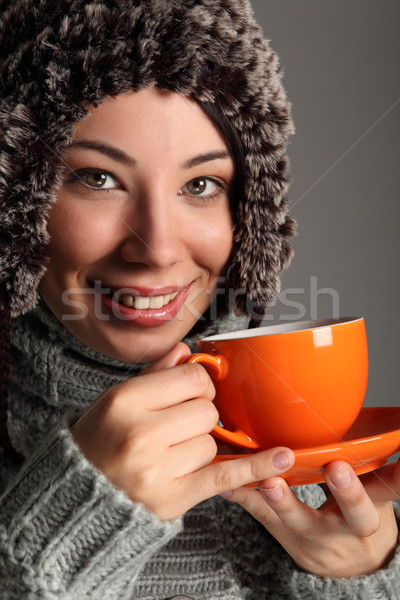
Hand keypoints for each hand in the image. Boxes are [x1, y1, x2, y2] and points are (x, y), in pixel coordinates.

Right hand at [72, 343, 295, 519]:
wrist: (78, 499)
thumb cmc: (98, 443)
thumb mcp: (116, 399)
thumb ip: (155, 373)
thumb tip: (188, 350)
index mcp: (124, 402)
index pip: (191, 378)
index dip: (198, 384)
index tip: (190, 393)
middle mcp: (139, 434)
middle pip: (207, 410)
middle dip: (200, 415)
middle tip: (178, 426)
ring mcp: (157, 470)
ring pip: (213, 443)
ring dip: (202, 445)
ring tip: (172, 453)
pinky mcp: (173, 499)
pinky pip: (226, 476)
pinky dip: (257, 468)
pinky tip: (282, 458)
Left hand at [221, 458, 399, 577]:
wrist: (350, 572)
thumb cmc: (358, 521)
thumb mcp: (374, 496)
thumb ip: (374, 468)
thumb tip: (388, 429)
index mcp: (376, 507)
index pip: (392, 489)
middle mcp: (351, 528)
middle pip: (356, 514)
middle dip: (348, 493)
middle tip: (338, 469)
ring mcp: (320, 540)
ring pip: (304, 523)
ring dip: (285, 501)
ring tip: (270, 482)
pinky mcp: (289, 543)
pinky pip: (266, 521)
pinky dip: (247, 500)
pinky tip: (230, 486)